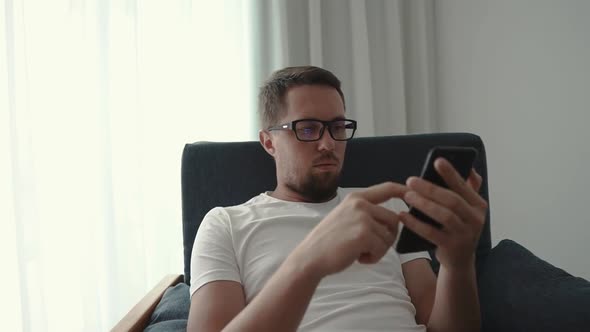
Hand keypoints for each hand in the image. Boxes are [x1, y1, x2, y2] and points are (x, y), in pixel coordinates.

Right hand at [290, 182, 406, 277]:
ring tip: (359, 252)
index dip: (404, 191)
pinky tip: (358, 257)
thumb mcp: (346, 217)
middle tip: (370, 247)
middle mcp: (360, 204)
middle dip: (387, 237)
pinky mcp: (364, 234)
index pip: (387, 188)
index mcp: (356, 198)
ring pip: (389, 237)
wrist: (311, 257)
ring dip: (378, 250)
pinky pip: (382, 249)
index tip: (413, 194)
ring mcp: (362, 218)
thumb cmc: (329, 242)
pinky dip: (373, 258)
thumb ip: (367, 213)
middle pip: (394, 220)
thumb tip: (396, 218)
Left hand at [399, 158, 487, 269]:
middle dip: (430, 188)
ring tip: (407, 196)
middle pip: (452, 200)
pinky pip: (431, 233)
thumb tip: (469, 167)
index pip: (463, 186)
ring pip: (443, 215)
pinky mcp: (452, 247)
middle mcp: (475, 219)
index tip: (437, 161)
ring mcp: (465, 234)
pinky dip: (415, 224)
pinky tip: (403, 216)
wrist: (460, 260)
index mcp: (478, 205)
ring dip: (423, 204)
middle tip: (411, 180)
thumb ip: (469, 188)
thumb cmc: (459, 227)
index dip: (451, 173)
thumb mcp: (468, 209)